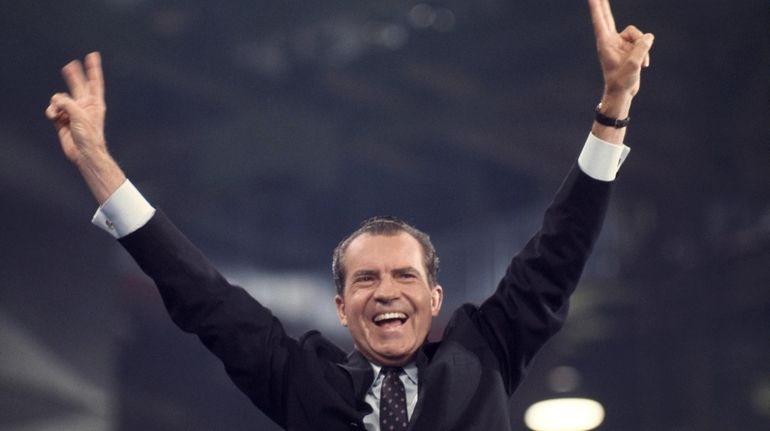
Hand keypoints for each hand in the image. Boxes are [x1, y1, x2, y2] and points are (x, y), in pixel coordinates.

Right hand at [46, 52, 124, 203]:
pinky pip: (54, 109)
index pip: (94, 82)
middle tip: (70, 65)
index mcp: (95, 103)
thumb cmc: (89, 135)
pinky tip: (54, 117)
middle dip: (73, 76)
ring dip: (56, 103)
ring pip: (60, 99)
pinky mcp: (63, 119)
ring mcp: (73, 112)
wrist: (83, 153)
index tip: (93, 55)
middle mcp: (84, 105)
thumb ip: (67, 103)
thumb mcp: (79, 115)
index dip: (93, 68)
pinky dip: (52, 111)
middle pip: (77, 86)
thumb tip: (56, 100)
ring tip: (57, 113)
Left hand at [588, 0, 654, 99]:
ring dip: (643, 49)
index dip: (597, 7)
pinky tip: (643, 65)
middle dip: (603, 4)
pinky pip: (643, 43)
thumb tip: (648, 36)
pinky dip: (645, 54)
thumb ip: (642, 47)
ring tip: (640, 64)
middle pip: (607, 17)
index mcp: (605, 43)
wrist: (623, 93)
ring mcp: (620, 44)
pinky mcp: (629, 48)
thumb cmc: (622, 81)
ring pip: (638, 34)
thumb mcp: (634, 64)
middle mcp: (611, 40)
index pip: (600, 20)